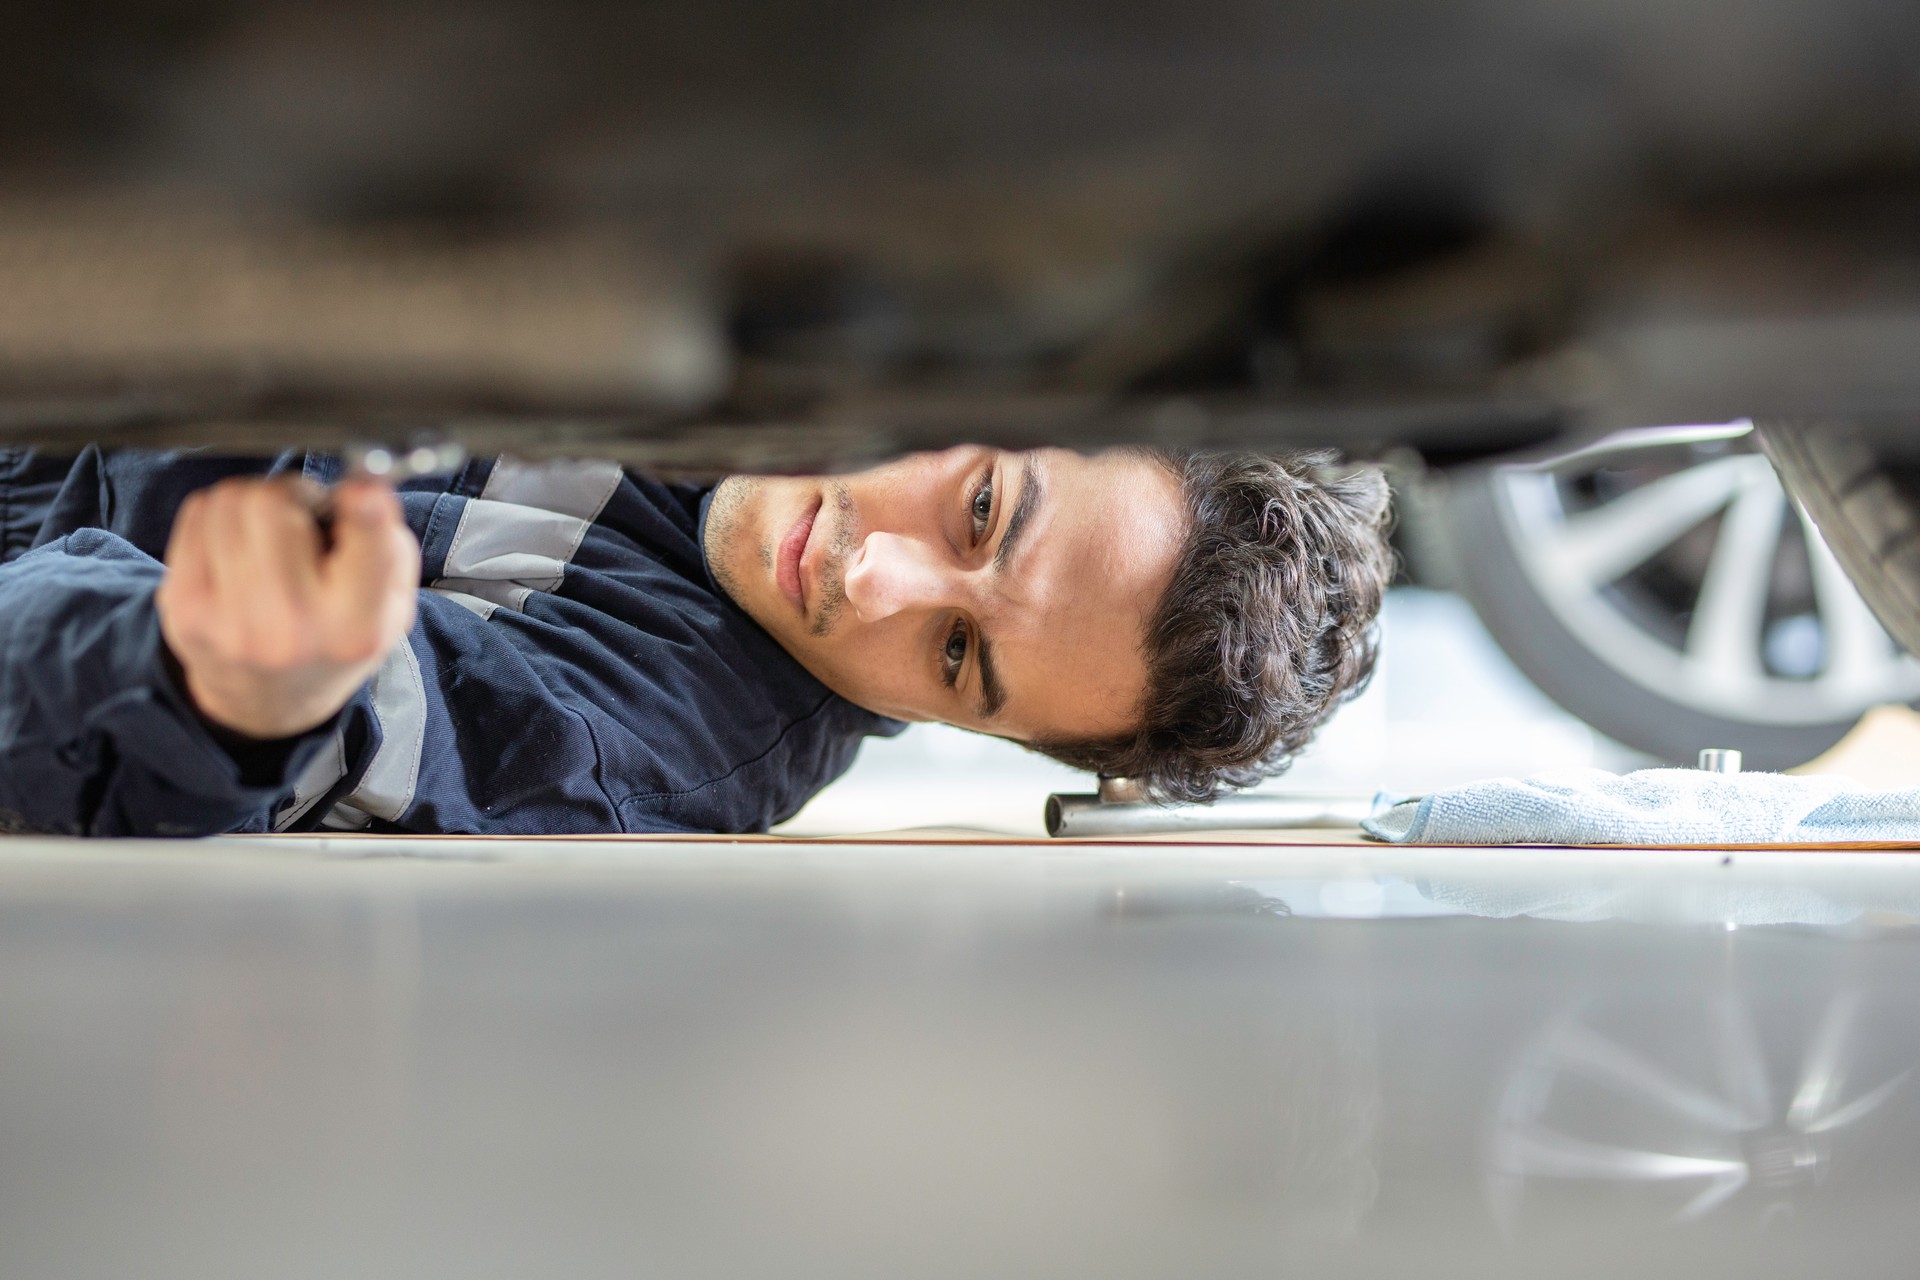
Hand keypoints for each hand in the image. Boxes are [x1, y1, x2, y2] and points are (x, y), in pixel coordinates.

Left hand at [155, 475, 419, 739]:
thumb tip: (360, 485)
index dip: (368, 506)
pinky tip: (239, 547)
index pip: (368, 551)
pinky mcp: (181, 606)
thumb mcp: (391, 605)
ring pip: (232, 499)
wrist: (267, 700)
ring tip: (271, 536)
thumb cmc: (336, 637)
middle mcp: (290, 628)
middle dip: (295, 496)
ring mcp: (226, 619)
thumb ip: (388, 543)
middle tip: (305, 520)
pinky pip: (199, 513)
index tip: (365, 491)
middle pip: (275, 504)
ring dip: (256, 503)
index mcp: (356, 629)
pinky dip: (223, 515)